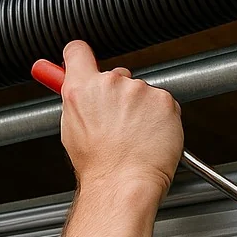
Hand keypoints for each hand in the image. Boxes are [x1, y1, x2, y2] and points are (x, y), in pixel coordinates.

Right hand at [58, 41, 182, 207]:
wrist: (123, 184)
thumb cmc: (99, 166)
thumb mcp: (71, 131)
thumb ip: (75, 103)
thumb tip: (75, 91)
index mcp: (81, 90)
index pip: (77, 52)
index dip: (78, 57)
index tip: (80, 61)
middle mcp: (110, 84)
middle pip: (116, 76)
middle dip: (118, 95)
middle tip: (116, 124)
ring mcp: (139, 90)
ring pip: (141, 93)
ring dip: (140, 110)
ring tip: (132, 138)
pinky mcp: (164, 100)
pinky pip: (162, 104)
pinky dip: (159, 118)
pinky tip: (147, 138)